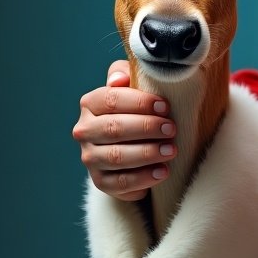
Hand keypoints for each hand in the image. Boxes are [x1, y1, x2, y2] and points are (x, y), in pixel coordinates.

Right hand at [73, 61, 174, 201]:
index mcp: (91, 104)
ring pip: (116, 157)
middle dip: (146, 128)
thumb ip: (126, 74)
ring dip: (147, 153)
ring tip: (172, 150)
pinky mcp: (101, 181)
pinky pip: (120, 183)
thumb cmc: (138, 110)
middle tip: (172, 129)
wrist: (134, 145)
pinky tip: (163, 172)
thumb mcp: (134, 86)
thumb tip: (119, 79)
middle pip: (114, 128)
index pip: (111, 100)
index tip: (165, 107)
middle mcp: (85, 131)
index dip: (139, 103)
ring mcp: (91, 158)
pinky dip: (143, 178)